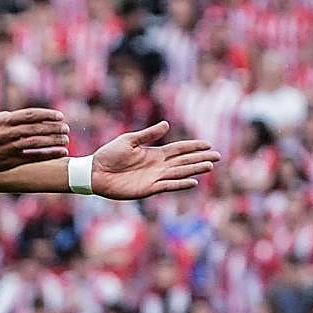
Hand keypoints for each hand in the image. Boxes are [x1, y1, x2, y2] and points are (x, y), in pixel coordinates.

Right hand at [0, 108, 69, 171]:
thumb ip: (15, 117)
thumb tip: (40, 116)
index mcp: (3, 120)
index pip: (30, 115)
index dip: (47, 115)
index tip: (60, 116)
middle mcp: (5, 133)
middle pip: (34, 129)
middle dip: (53, 128)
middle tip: (66, 129)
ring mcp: (7, 148)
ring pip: (35, 143)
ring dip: (53, 141)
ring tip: (65, 140)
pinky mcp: (10, 161)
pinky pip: (33, 157)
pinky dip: (48, 154)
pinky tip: (61, 152)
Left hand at [91, 121, 220, 199]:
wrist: (95, 172)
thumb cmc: (109, 155)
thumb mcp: (129, 140)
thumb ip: (148, 135)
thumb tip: (167, 124)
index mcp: (154, 153)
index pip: (179, 149)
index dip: (193, 147)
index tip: (208, 144)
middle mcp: (158, 166)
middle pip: (184, 161)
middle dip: (200, 158)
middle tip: (217, 156)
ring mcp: (154, 177)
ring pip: (179, 173)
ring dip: (194, 170)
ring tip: (209, 166)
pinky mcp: (148, 189)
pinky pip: (168, 186)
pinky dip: (180, 184)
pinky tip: (193, 181)